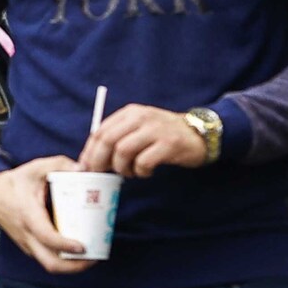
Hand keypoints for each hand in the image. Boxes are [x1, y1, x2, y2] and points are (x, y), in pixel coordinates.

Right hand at [0, 155, 91, 273]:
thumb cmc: (14, 184)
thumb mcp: (36, 168)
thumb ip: (60, 165)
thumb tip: (83, 169)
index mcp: (28, 215)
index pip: (46, 237)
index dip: (65, 245)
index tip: (82, 246)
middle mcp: (27, 234)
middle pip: (50, 263)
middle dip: (74, 266)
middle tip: (93, 259)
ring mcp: (28, 243)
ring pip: (49, 264)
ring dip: (71, 266)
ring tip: (91, 258)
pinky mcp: (30, 246)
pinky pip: (47, 258)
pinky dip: (64, 260)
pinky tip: (78, 252)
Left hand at [82, 105, 207, 178]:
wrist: (200, 134)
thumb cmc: (163, 136)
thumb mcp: (139, 128)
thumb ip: (117, 138)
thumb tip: (90, 160)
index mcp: (130, 113)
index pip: (100, 131)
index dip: (90, 151)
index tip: (87, 167)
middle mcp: (141, 118)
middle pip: (108, 140)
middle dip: (100, 161)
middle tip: (102, 174)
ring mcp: (156, 130)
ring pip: (123, 151)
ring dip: (122, 168)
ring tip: (130, 172)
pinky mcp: (169, 144)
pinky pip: (144, 161)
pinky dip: (140, 171)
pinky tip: (146, 172)